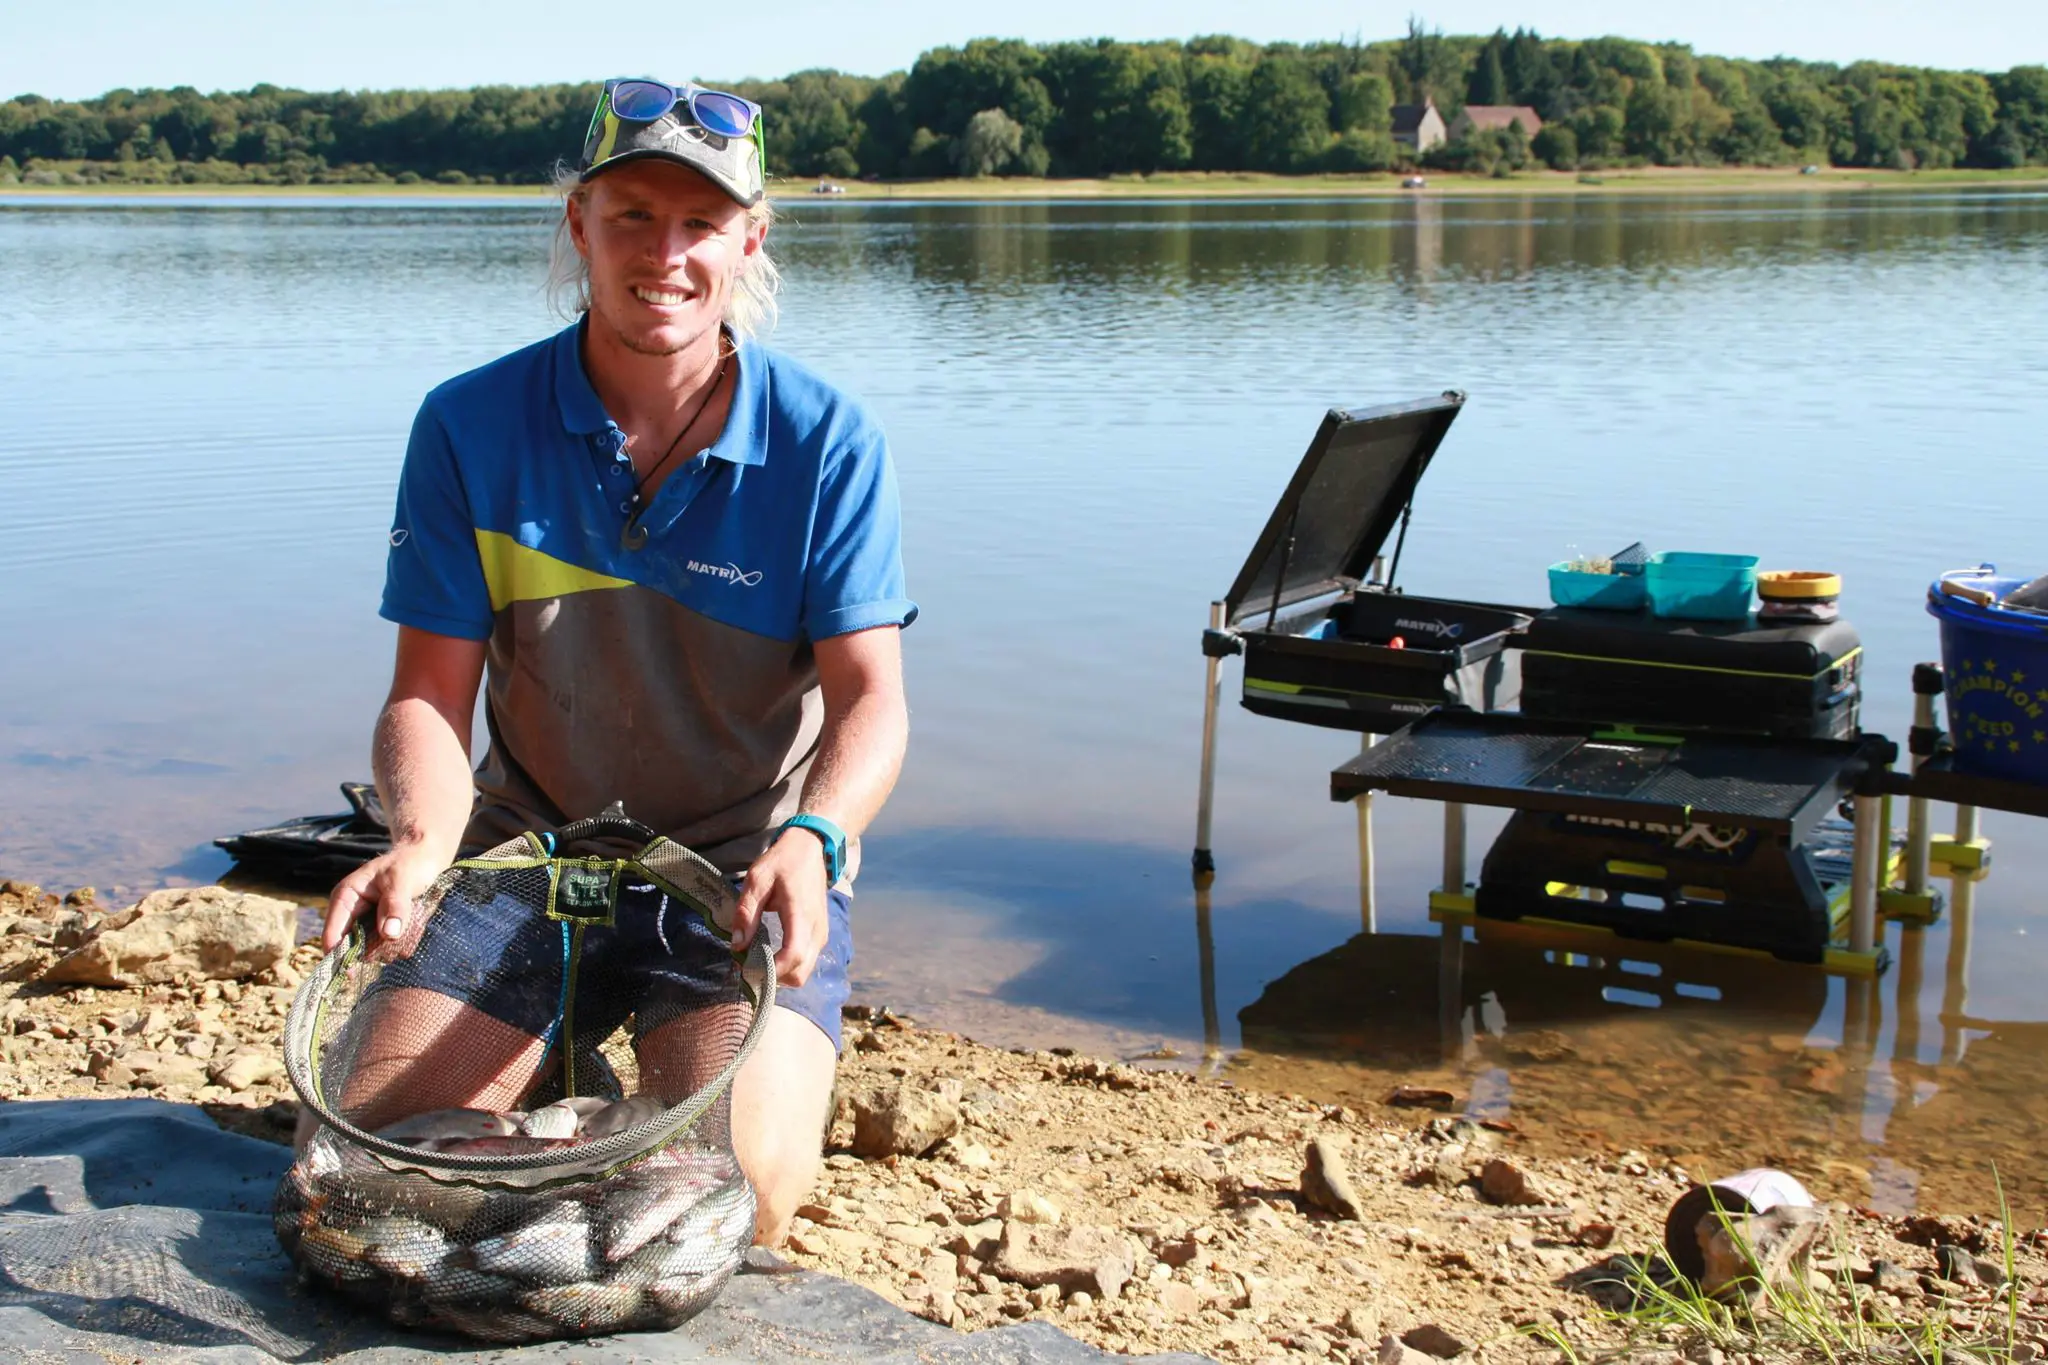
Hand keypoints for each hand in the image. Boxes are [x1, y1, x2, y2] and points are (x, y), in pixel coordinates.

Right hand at [323, 843, 447, 951]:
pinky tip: (417, 924)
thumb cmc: (409, 863)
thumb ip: (395, 906)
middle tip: (401, 935)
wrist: (426, 857)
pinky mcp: (384, 929)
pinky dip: (405, 942)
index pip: (332, 934)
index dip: (337, 955)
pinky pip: (391, 947)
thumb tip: (389, 935)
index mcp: (345, 898)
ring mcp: (368, 923)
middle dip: (377, 948)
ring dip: (395, 945)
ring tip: (413, 921)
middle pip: (354, 948)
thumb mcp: (402, 881)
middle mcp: (353, 913)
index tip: (351, 973)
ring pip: (376, 950)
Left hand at [732, 828, 830, 986]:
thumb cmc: (782, 862)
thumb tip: (737, 945)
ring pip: (804, 972)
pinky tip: (770, 952)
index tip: (747, 967)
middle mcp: (816, 930)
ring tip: (756, 959)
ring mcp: (821, 934)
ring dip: (781, 974)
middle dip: (774, 978)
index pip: (792, 956)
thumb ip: (746, 913)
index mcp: (801, 914)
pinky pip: (806, 962)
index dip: (771, 971)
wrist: (810, 849)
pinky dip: (788, 966)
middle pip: (800, 974)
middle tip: (749, 966)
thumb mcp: (757, 880)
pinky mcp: (820, 935)